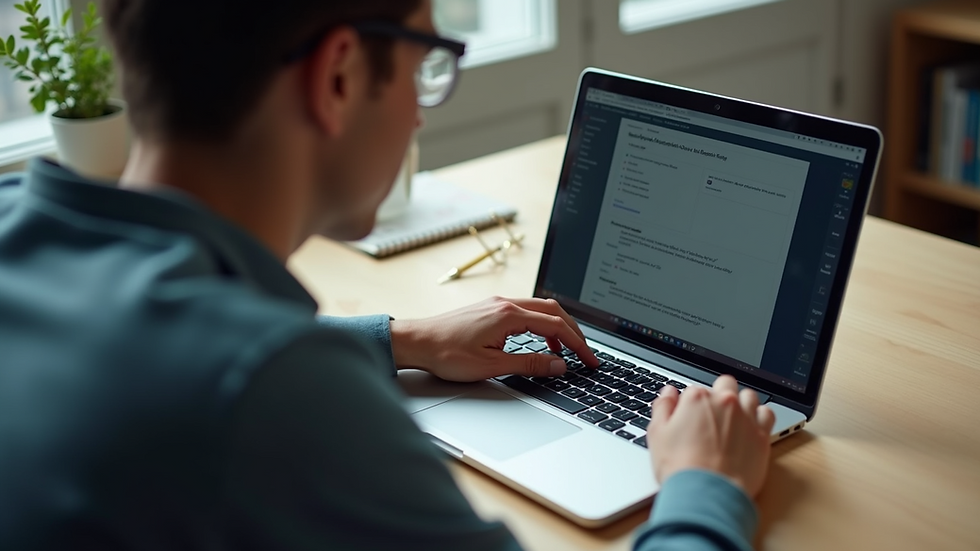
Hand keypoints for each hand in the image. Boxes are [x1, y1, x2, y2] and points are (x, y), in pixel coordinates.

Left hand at [389, 296, 599, 381]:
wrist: (415, 342)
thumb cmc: (446, 353)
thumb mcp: (492, 365)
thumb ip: (529, 364)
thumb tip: (559, 365)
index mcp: (509, 315)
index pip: (557, 326)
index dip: (578, 345)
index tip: (590, 361)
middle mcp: (506, 303)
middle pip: (554, 311)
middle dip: (575, 333)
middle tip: (586, 354)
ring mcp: (497, 303)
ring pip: (541, 309)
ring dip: (558, 327)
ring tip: (566, 351)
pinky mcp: (490, 309)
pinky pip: (527, 311)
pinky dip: (542, 324)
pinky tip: (540, 341)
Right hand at [647, 375, 775, 496]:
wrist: (706, 493)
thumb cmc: (681, 467)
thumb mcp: (657, 434)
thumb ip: (663, 407)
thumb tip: (668, 393)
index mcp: (697, 398)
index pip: (694, 390)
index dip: (689, 404)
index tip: (688, 418)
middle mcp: (724, 402)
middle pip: (725, 384)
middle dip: (718, 393)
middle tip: (711, 414)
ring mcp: (746, 417)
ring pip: (748, 396)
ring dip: (741, 402)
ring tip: (732, 419)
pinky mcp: (762, 435)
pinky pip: (767, 414)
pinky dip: (760, 416)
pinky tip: (751, 427)